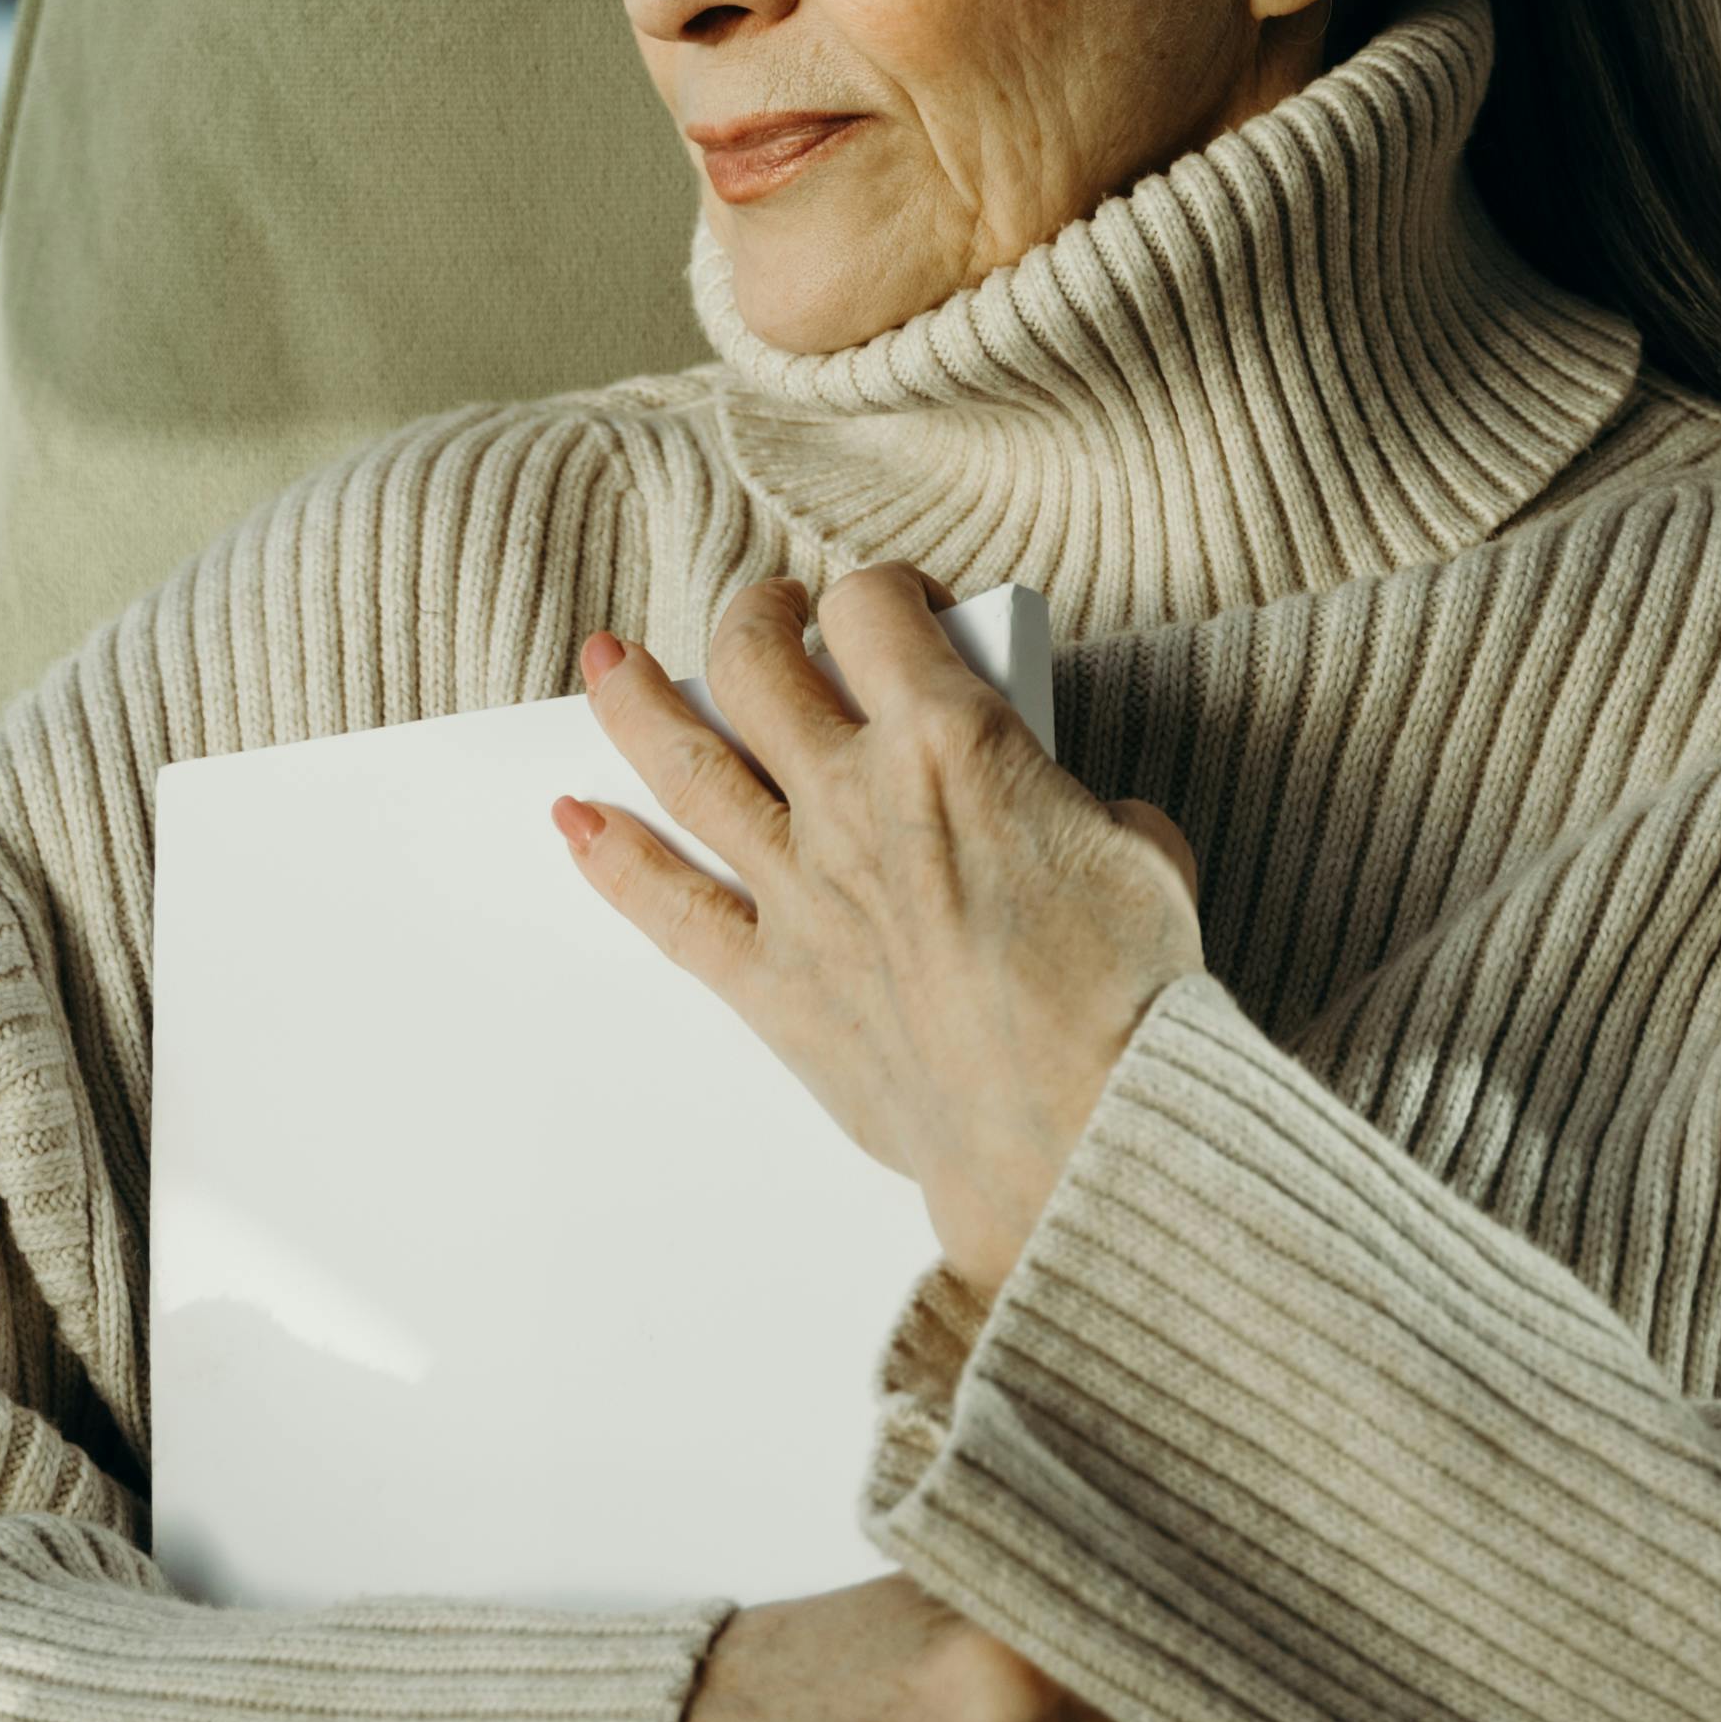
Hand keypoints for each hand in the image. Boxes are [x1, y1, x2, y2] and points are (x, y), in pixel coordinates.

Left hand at [557, 570, 1200, 1301]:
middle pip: (757, 664)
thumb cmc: (1127, 1002)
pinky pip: (667, 908)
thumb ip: (1092, 810)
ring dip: (637, 704)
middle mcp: (854, 800)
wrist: (1080, 1132)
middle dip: (756, 619)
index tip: (898, 609)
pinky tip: (576, 822)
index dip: (882, 590)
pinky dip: (612, 860)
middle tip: (768, 616)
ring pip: (685, 765)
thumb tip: (1082, 822)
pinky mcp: (773, 982)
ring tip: (611, 663)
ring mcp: (801, 890)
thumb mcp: (1144, 855)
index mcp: (950, 744)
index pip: (875, 611)